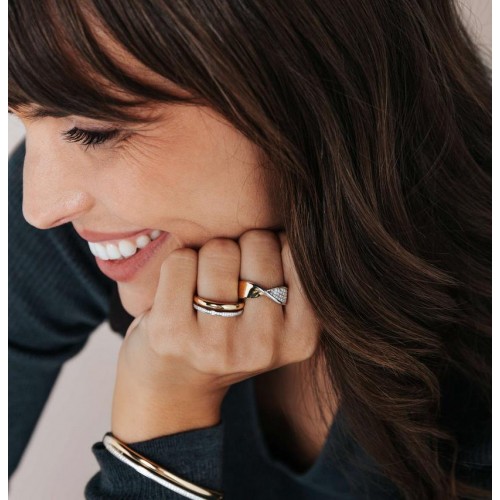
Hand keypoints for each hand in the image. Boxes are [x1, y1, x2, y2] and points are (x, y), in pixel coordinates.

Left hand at [111, 229, 320, 441]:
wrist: (173, 386)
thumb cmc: (227, 335)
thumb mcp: (275, 318)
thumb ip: (287, 274)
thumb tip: (282, 209)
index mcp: (301, 337)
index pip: (294, 250)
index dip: (271, 249)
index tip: (256, 272)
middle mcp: (264, 346)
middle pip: (258, 243)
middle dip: (240, 249)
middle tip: (227, 280)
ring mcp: (218, 344)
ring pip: (219, 250)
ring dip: (207, 257)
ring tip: (203, 288)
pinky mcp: (173, 335)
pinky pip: (181, 261)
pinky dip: (178, 266)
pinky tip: (179, 293)